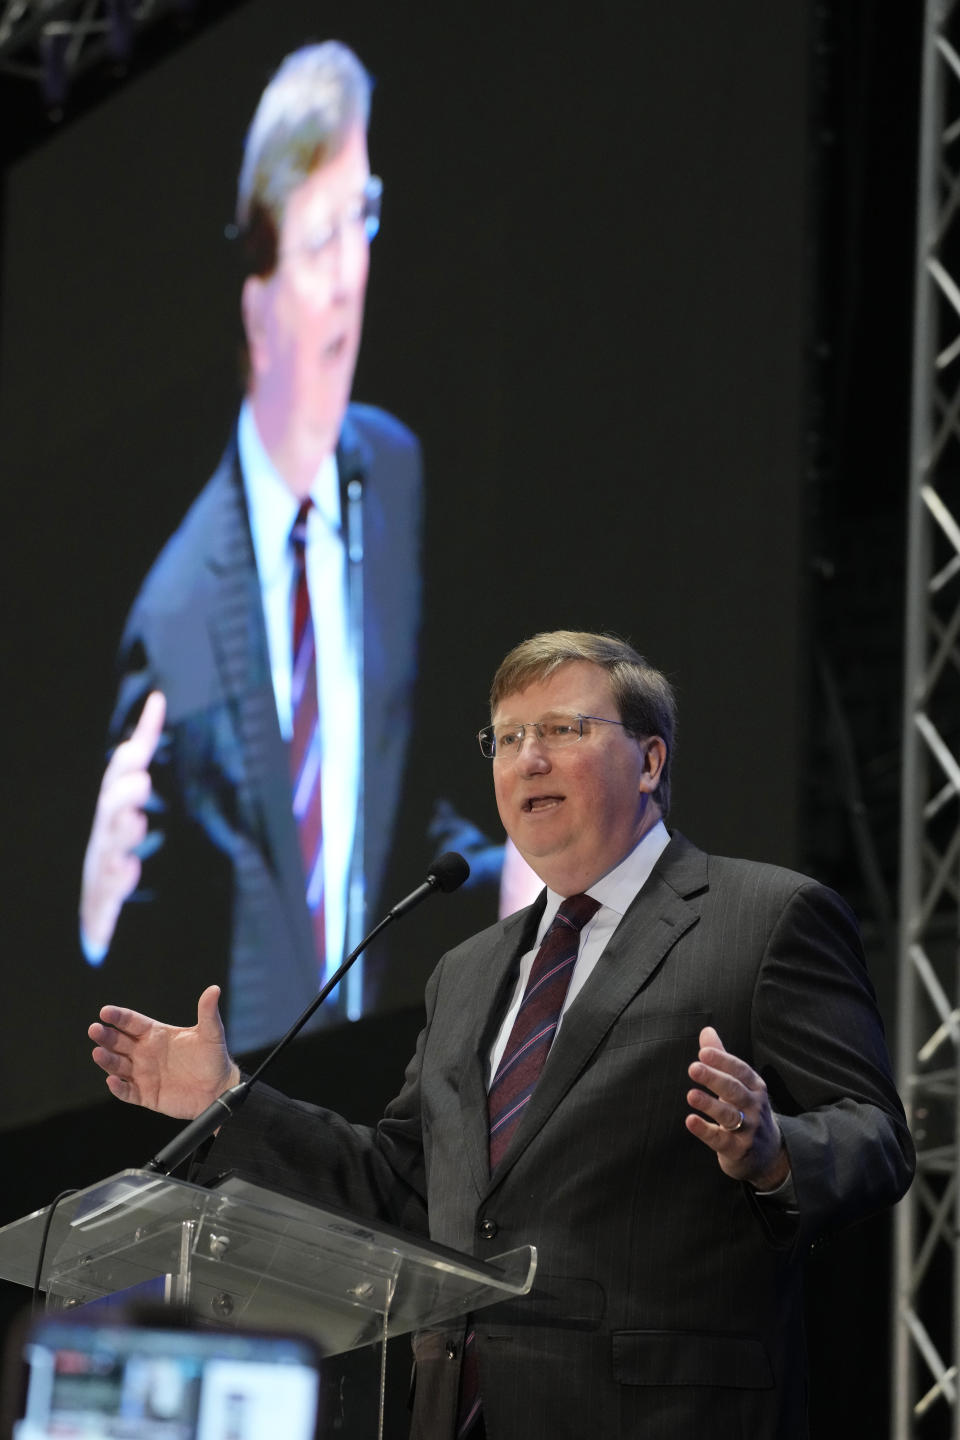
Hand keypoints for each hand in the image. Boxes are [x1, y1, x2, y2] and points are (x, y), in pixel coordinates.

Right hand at [80, 691, 166, 952]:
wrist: (86, 923)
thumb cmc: (113, 863)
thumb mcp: (131, 820)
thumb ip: (140, 773)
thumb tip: (153, 714)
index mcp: (114, 810)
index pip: (127, 765)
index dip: (143, 734)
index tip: (158, 702)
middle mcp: (105, 833)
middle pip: (109, 802)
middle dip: (124, 787)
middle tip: (142, 778)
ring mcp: (100, 865)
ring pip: (108, 843)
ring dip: (122, 830)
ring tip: (136, 821)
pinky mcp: (102, 900)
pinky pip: (107, 888)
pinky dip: (117, 878)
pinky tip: (129, 870)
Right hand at [89, 985, 239, 1117]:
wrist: (218, 1090)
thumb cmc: (213, 1058)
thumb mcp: (211, 1034)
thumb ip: (208, 1012)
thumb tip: (214, 989)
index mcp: (156, 1034)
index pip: (131, 1023)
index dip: (118, 1017)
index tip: (105, 1012)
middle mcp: (145, 1052)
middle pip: (119, 1042)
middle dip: (106, 1036)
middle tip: (95, 1030)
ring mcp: (143, 1074)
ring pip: (118, 1066)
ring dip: (107, 1060)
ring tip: (98, 1053)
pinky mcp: (146, 1094)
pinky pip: (127, 1092)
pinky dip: (118, 1088)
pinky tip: (112, 1081)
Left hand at [685, 1025, 789, 1189]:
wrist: (769, 1154)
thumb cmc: (747, 1111)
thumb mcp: (739, 1085)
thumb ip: (722, 1059)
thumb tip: (706, 1030)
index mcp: (755, 1087)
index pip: (741, 1071)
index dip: (723, 1061)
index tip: (704, 1052)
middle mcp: (755, 1107)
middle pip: (735, 1090)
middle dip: (715, 1079)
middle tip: (693, 1068)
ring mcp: (749, 1130)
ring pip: (729, 1116)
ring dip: (710, 1105)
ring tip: (690, 1095)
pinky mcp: (739, 1150)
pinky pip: (721, 1140)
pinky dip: (705, 1131)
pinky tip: (690, 1121)